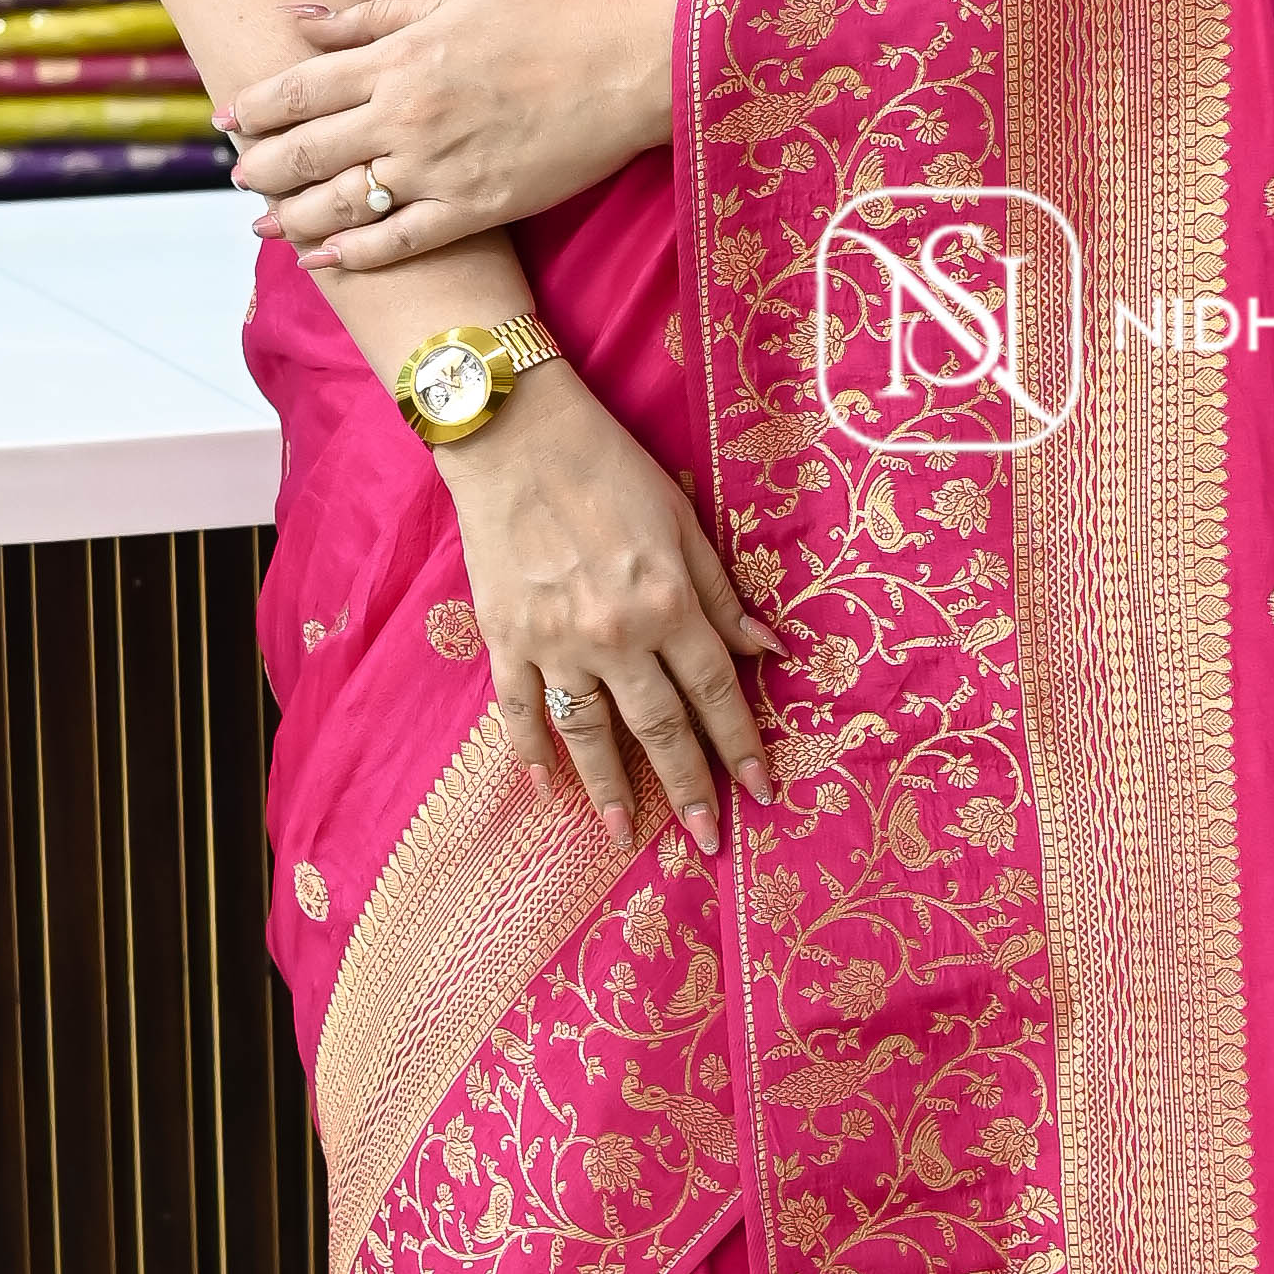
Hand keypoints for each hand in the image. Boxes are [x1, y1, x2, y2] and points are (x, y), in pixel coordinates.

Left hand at [226, 0, 681, 274]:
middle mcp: (404, 116)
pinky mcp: (474, 209)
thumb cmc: (542, 24)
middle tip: (239, 176)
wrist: (623, 66)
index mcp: (397, 59)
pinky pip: (398, 242)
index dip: (253, 108)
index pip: (298, 89)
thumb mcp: (451, 3)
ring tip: (264, 222)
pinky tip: (322, 259)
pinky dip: (353, 254)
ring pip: (340, 203)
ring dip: (291, 216)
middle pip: (305, 151)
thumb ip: (369, 17)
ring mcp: (437, 168)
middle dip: (260, 167)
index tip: (227, 120)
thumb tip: (298, 17)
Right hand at [443, 363, 776, 853]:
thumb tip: (769, 649)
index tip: (759, 791)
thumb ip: (720, 592)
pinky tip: (545, 787)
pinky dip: (529, 751)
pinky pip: (518, 710)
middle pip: (660, 728)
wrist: (514, 434)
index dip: (740, 745)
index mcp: (668, 602)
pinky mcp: (505, 637)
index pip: (716, 692)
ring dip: (610, 790)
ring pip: (589, 733)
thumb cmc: (607, 467)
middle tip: (706, 840)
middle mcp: (616, 634)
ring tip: (624, 835)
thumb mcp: (683, 520)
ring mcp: (555, 641)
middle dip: (688, 789)